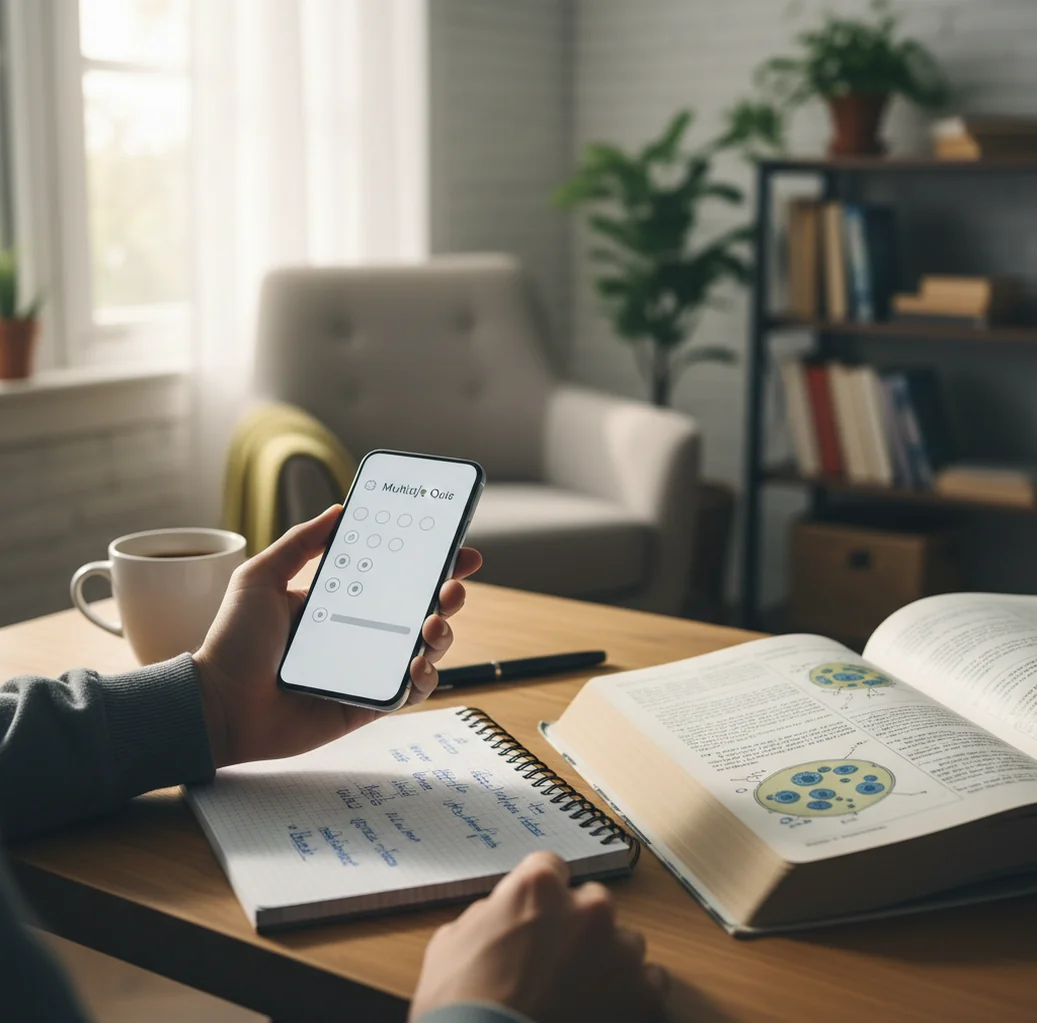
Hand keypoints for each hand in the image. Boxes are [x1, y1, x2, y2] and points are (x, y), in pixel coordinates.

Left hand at [194, 505, 481, 766]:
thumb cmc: (234, 643)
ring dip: (442, 635)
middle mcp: (362, 632)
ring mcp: (368, 668)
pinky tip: (417, 664)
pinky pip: (410, 692)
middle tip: (453, 586)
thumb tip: (339, 510)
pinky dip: (424, 679)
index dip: (431, 563)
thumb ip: (299, 543)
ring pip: (426, 650)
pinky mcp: (369, 703)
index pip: (397, 577)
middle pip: (422, 610)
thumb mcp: (261, 578)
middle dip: (448, 595)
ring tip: (434, 624)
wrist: (218, 704)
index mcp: (343, 601)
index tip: (456, 548)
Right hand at [410, 852, 665, 1022]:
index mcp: (538, 887)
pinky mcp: (643, 994)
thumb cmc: (460, 1004)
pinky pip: (651, 981)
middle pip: (594, 901)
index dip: (542, 893)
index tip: (537, 914)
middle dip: (579, 925)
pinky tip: (606, 1009)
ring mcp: (619, 951)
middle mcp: (587, 908)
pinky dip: (633, 994)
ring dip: (608, 959)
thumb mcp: (452, 941)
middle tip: (557, 960)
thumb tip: (501, 915)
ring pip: (626, 941)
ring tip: (583, 991)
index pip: (551, 866)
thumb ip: (489, 915)